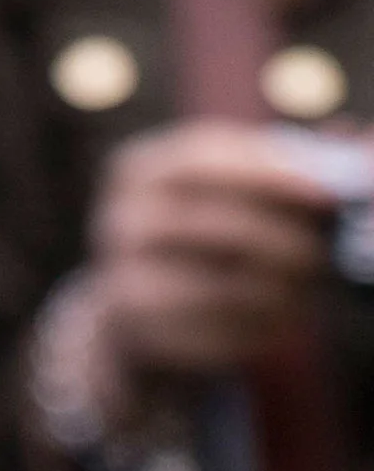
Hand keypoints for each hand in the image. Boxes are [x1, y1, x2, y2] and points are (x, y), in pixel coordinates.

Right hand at [80, 119, 340, 378]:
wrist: (135, 311)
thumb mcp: (233, 189)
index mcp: (140, 169)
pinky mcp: (135, 331)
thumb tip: (354, 137)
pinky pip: (212, 333)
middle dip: (282, 240)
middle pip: (213, 224)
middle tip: (322, 254)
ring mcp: (120, 277)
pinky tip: (275, 322)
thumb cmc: (204, 235)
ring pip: (217, 287)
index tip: (326, 193)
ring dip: (276, 291)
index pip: (203, 157)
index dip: (269, 173)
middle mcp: (119, 219)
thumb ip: (292, 162)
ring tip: (302, 290)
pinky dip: (256, 330)